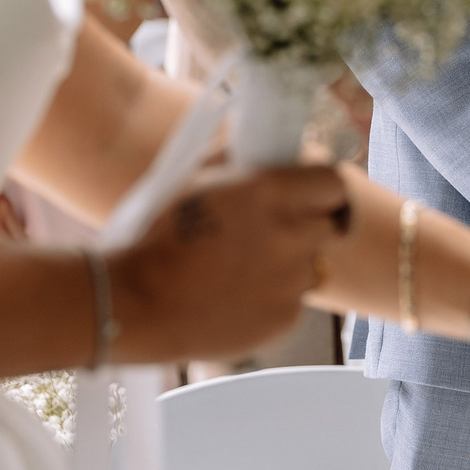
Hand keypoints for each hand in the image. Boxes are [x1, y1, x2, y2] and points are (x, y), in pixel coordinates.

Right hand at [111, 163, 348, 362]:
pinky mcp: (282, 320)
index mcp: (270, 193)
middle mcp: (289, 236)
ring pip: (311, 266)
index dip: (323, 187)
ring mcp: (290, 282)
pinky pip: (293, 301)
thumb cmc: (156, 236)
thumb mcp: (193, 178)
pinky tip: (235, 295)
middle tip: (281, 230)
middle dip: (311, 224)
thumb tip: (266, 149)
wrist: (135, 304)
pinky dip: (273, 297)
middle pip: (332, 226)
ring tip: (245, 268)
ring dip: (290, 263)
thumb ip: (238, 159)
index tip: (312, 193)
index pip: (334, 182)